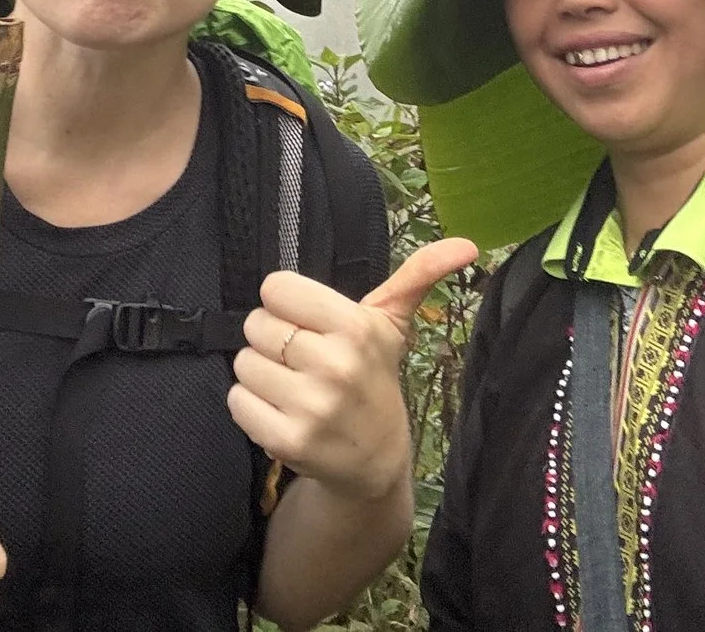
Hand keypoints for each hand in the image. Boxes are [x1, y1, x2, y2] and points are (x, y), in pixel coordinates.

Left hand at [225, 238, 481, 502]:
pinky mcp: (287, 441)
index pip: (276, 287)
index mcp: (357, 327)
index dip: (286, 304)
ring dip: (260, 373)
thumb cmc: (373, 377)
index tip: (307, 324)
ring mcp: (311, 407)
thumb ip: (418, 275)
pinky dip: (250, 406)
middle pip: (256, 324)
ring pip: (243, 363)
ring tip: (292, 387)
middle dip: (271, 339)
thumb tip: (468, 244)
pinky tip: (281, 411)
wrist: (374, 460)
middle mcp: (335, 365)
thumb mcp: (392, 325)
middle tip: (301, 360)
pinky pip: (236, 401)